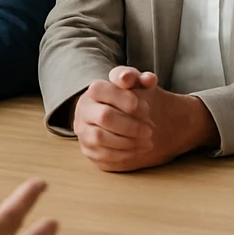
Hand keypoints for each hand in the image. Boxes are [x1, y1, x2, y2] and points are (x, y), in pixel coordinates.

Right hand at [71, 66, 218, 171]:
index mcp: (95, 90)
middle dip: (131, 125)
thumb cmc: (131, 100)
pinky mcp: (88, 150)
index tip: (146, 108)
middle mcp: (84, 110)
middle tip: (150, 129)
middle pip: (104, 117)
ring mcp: (83, 131)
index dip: (126, 100)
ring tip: (147, 140)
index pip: (104, 91)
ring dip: (129, 141)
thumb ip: (144, 79)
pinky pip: (103, 155)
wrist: (125, 120)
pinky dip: (125, 153)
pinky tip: (139, 149)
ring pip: (101, 138)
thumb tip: (148, 79)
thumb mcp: (138, 86)